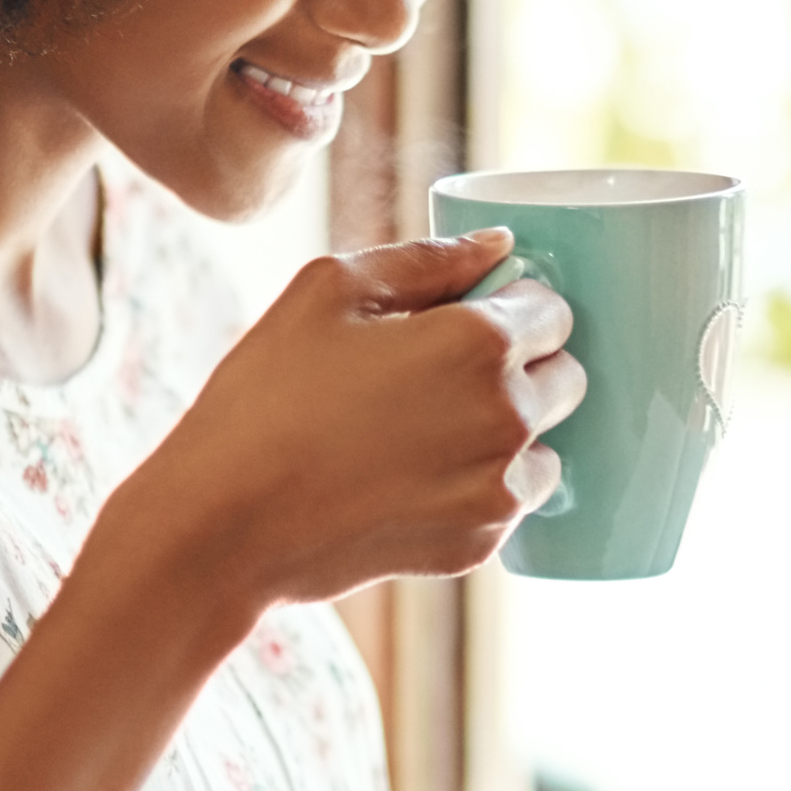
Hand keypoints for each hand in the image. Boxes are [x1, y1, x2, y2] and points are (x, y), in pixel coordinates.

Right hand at [98, 229, 585, 610]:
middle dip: (524, 368)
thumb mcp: (329, 291)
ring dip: (510, 436)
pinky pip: (508, 503)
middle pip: (566, 379)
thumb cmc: (266, 395)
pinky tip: (411, 480)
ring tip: (427, 434)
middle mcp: (509, 418)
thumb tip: (498, 246)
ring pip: (544, 449)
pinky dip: (478, 489)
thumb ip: (428, 260)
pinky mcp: (478, 545)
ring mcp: (499, 490)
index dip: (516, 307)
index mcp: (481, 343)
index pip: (555, 311)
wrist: (224, 524)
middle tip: (446, 375)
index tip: (475, 316)